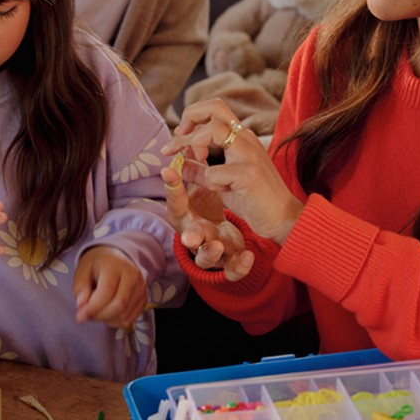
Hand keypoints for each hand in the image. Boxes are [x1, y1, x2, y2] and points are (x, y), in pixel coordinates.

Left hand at [73, 246, 146, 330]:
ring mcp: (141, 287)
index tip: (80, 316)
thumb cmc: (97, 265)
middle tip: (86, 315)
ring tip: (96, 312)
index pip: (107, 290)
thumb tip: (82, 305)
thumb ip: (80, 287)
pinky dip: (115, 322)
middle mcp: (133, 275)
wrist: (115, 258)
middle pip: (119, 305)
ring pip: (124, 315)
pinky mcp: (143, 299)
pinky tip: (107, 313)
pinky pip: (129, 319)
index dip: (93, 307)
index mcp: (115, 264)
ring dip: (106, 319)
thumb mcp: (82, 270)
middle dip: (99, 315)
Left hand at [161, 98, 303, 245]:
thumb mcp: (221, 182)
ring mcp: (249, 154)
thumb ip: (201, 170)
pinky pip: (215, 171)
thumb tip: (179, 162)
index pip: (214, 109)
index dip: (191, 117)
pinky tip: (222, 190)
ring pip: (212, 130)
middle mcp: (246, 139)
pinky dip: (210, 182)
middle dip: (189, 117)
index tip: (179, 136)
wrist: (283, 219)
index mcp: (241, 138)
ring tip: (199, 162)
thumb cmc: (253, 199)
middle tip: (178, 137)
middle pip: (214, 107)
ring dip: (195, 145)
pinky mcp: (249, 174)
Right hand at [161, 158, 253, 279]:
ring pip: (207, 259)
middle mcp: (197, 237)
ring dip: (211, 254)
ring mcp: (214, 252)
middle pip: (188, 239)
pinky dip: (239, 266)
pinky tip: (248, 257)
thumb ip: (194, 174)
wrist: (245, 233)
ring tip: (218, 246)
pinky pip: (233, 270)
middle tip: (192, 237)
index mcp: (187, 218)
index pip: (176, 207)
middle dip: (190, 237)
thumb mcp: (206, 190)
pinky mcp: (231, 263)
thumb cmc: (216, 209)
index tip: (171, 177)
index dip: (173, 193)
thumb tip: (181, 149)